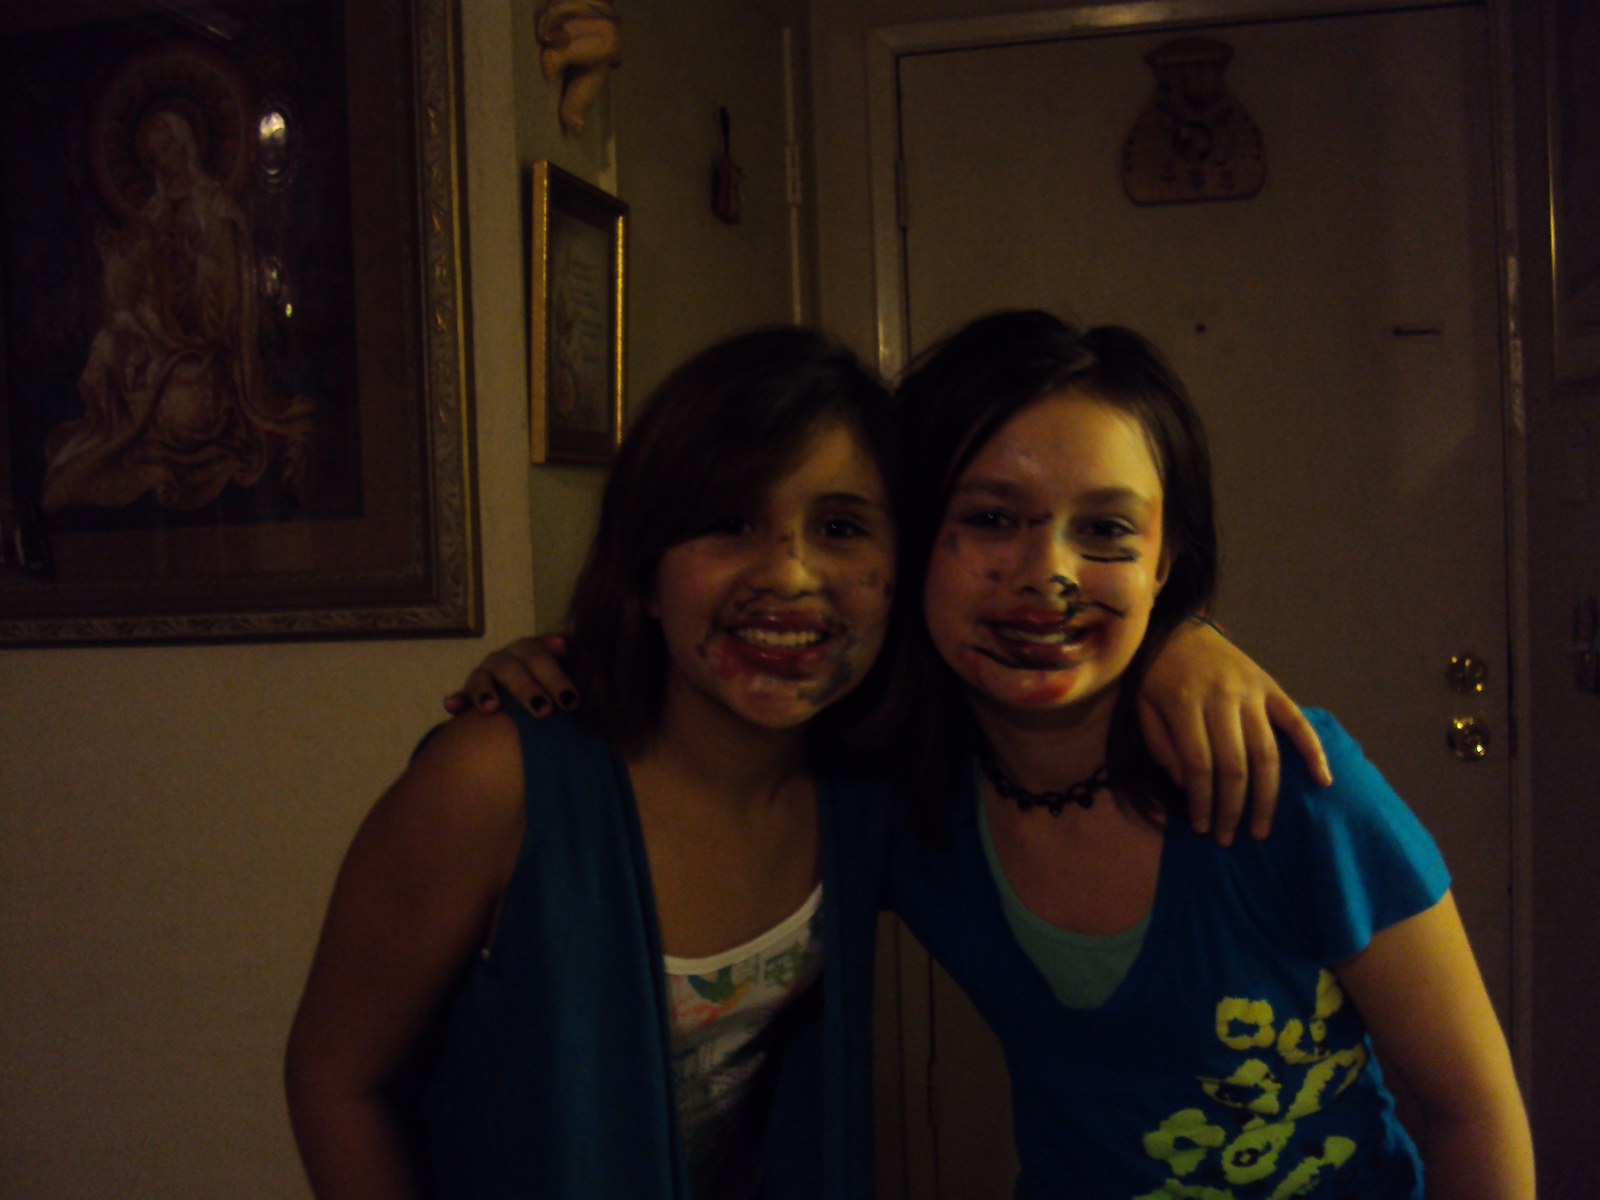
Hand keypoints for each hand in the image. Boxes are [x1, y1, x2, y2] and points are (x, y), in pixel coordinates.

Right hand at [442, 634, 577, 716]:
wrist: (535, 687)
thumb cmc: (555, 682)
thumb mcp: (569, 667)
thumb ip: (571, 656)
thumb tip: (563, 644)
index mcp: (529, 649)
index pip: (540, 658)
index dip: (555, 677)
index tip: (570, 701)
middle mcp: (504, 658)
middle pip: (512, 669)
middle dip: (527, 689)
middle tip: (543, 711)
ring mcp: (484, 674)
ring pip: (482, 678)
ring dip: (485, 691)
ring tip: (491, 708)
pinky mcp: (469, 693)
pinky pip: (461, 696)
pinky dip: (457, 701)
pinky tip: (451, 707)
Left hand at [1137, 620, 1332, 843]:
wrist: (1177, 627)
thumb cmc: (1155, 674)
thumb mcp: (1141, 707)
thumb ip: (1160, 745)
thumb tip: (1188, 785)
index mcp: (1185, 704)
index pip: (1200, 765)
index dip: (1203, 801)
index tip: (1203, 829)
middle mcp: (1222, 698)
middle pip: (1235, 765)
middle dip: (1233, 808)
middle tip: (1229, 839)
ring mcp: (1252, 692)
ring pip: (1267, 752)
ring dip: (1267, 796)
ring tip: (1261, 828)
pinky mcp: (1272, 687)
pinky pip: (1297, 721)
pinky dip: (1313, 751)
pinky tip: (1323, 781)